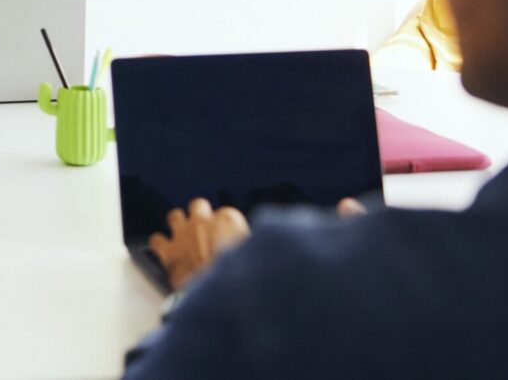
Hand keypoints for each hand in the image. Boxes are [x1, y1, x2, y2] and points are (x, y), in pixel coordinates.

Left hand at [148, 197, 368, 291]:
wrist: (219, 302)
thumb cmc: (253, 279)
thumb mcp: (284, 250)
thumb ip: (314, 228)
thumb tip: (349, 204)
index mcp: (230, 218)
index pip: (228, 212)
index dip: (231, 223)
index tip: (235, 231)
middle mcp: (204, 220)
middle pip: (200, 207)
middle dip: (205, 217)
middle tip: (211, 231)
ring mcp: (182, 234)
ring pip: (177, 217)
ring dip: (181, 225)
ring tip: (185, 232)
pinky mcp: (168, 253)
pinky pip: (158, 240)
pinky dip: (162, 244)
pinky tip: (164, 247)